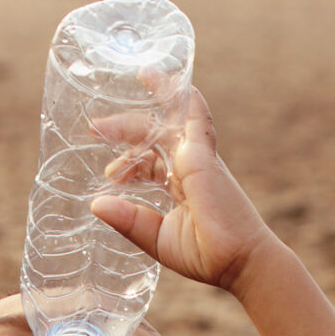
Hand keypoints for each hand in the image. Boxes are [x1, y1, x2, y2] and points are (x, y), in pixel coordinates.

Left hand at [89, 88, 280, 295]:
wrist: (239, 261)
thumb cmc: (205, 255)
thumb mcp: (155, 237)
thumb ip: (128, 220)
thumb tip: (95, 204)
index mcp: (180, 187)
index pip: (149, 163)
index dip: (128, 163)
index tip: (108, 175)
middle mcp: (189, 168)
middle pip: (155, 136)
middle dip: (125, 129)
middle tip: (96, 128)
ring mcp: (198, 159)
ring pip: (173, 120)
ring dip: (157, 97)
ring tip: (141, 74)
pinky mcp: (203, 157)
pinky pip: (196, 118)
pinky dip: (187, 99)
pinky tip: (174, 80)